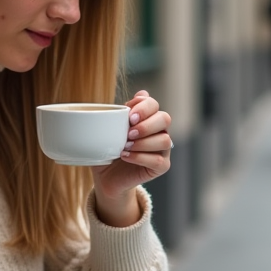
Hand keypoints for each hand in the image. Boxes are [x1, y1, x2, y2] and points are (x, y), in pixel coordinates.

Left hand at [91, 91, 171, 225]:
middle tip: (128, 133)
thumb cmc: (108, 149)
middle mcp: (159, 131)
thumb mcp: (109, 129)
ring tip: (125, 147)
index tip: (129, 117)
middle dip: (146, 125)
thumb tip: (139, 94)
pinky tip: (126, 157)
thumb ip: (121, 112)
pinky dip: (140, 158)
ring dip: (143, 143)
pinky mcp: (162, 166)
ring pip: (164, 140)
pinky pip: (158, 160)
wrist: (106, 175)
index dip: (144, 107)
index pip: (154, 104)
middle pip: (165, 119)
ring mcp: (162, 149)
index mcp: (147, 117)